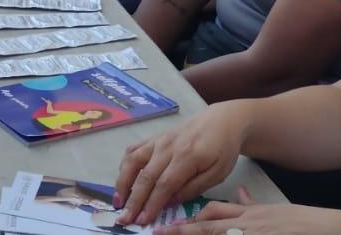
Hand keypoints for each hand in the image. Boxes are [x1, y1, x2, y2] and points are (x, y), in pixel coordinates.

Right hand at [116, 104, 248, 226]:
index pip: (164, 185)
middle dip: (133, 200)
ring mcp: (158, 140)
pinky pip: (133, 150)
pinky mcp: (154, 137)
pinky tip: (122, 179)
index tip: (142, 220)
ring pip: (132, 161)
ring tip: (117, 201)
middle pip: (144, 176)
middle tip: (124, 218)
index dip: (151, 204)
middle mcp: (167, 147)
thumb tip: (169, 203)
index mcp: (187, 157)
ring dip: (122, 183)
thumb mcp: (217, 173)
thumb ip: (193, 188)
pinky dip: (124, 165)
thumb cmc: (223, 149)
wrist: (221, 120)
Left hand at [154, 188, 340, 234]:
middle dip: (183, 233)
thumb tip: (239, 195)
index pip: (212, 215)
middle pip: (208, 229)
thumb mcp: (277, 212)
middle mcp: (250, 227)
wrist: (336, 230)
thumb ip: (253, 206)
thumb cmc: (308, 224)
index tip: (170, 227)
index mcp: (251, 216)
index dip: (190, 222)